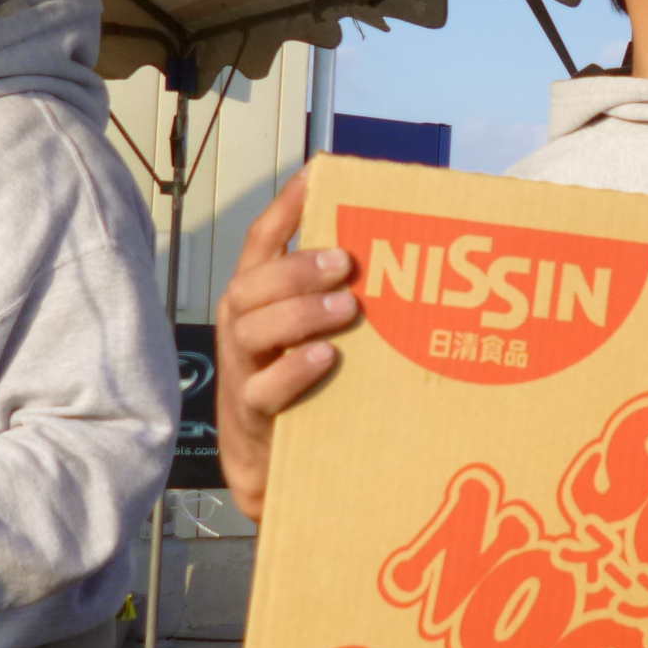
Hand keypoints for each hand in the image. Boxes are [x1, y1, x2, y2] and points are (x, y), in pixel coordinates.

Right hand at [217, 168, 359, 520]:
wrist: (278, 474)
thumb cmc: (307, 392)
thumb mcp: (318, 335)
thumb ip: (343, 297)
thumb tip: (405, 256)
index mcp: (259, 302)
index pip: (262, 242)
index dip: (286, 207)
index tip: (317, 173)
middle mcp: (243, 331)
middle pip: (252, 284)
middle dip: (297, 267)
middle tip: (345, 260)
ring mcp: (242, 373)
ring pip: (252, 330)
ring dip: (299, 311)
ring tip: (346, 305)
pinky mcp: (251, 417)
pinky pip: (262, 390)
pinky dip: (294, 371)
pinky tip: (327, 357)